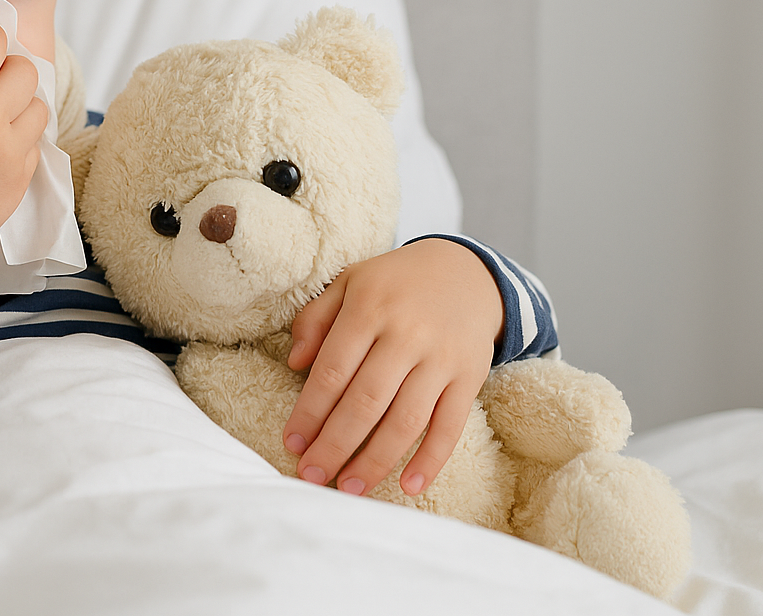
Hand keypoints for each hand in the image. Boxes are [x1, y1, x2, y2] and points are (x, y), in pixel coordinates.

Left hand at [280, 238, 502, 496]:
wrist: (466, 273)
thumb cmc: (394, 284)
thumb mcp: (348, 283)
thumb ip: (315, 319)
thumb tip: (294, 363)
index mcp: (369, 308)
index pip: (333, 370)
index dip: (310, 412)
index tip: (292, 442)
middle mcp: (407, 335)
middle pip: (366, 402)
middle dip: (335, 445)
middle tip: (311, 476)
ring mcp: (441, 359)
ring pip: (406, 420)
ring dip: (375, 461)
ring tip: (348, 488)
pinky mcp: (469, 377)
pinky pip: (450, 426)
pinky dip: (431, 460)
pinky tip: (407, 486)